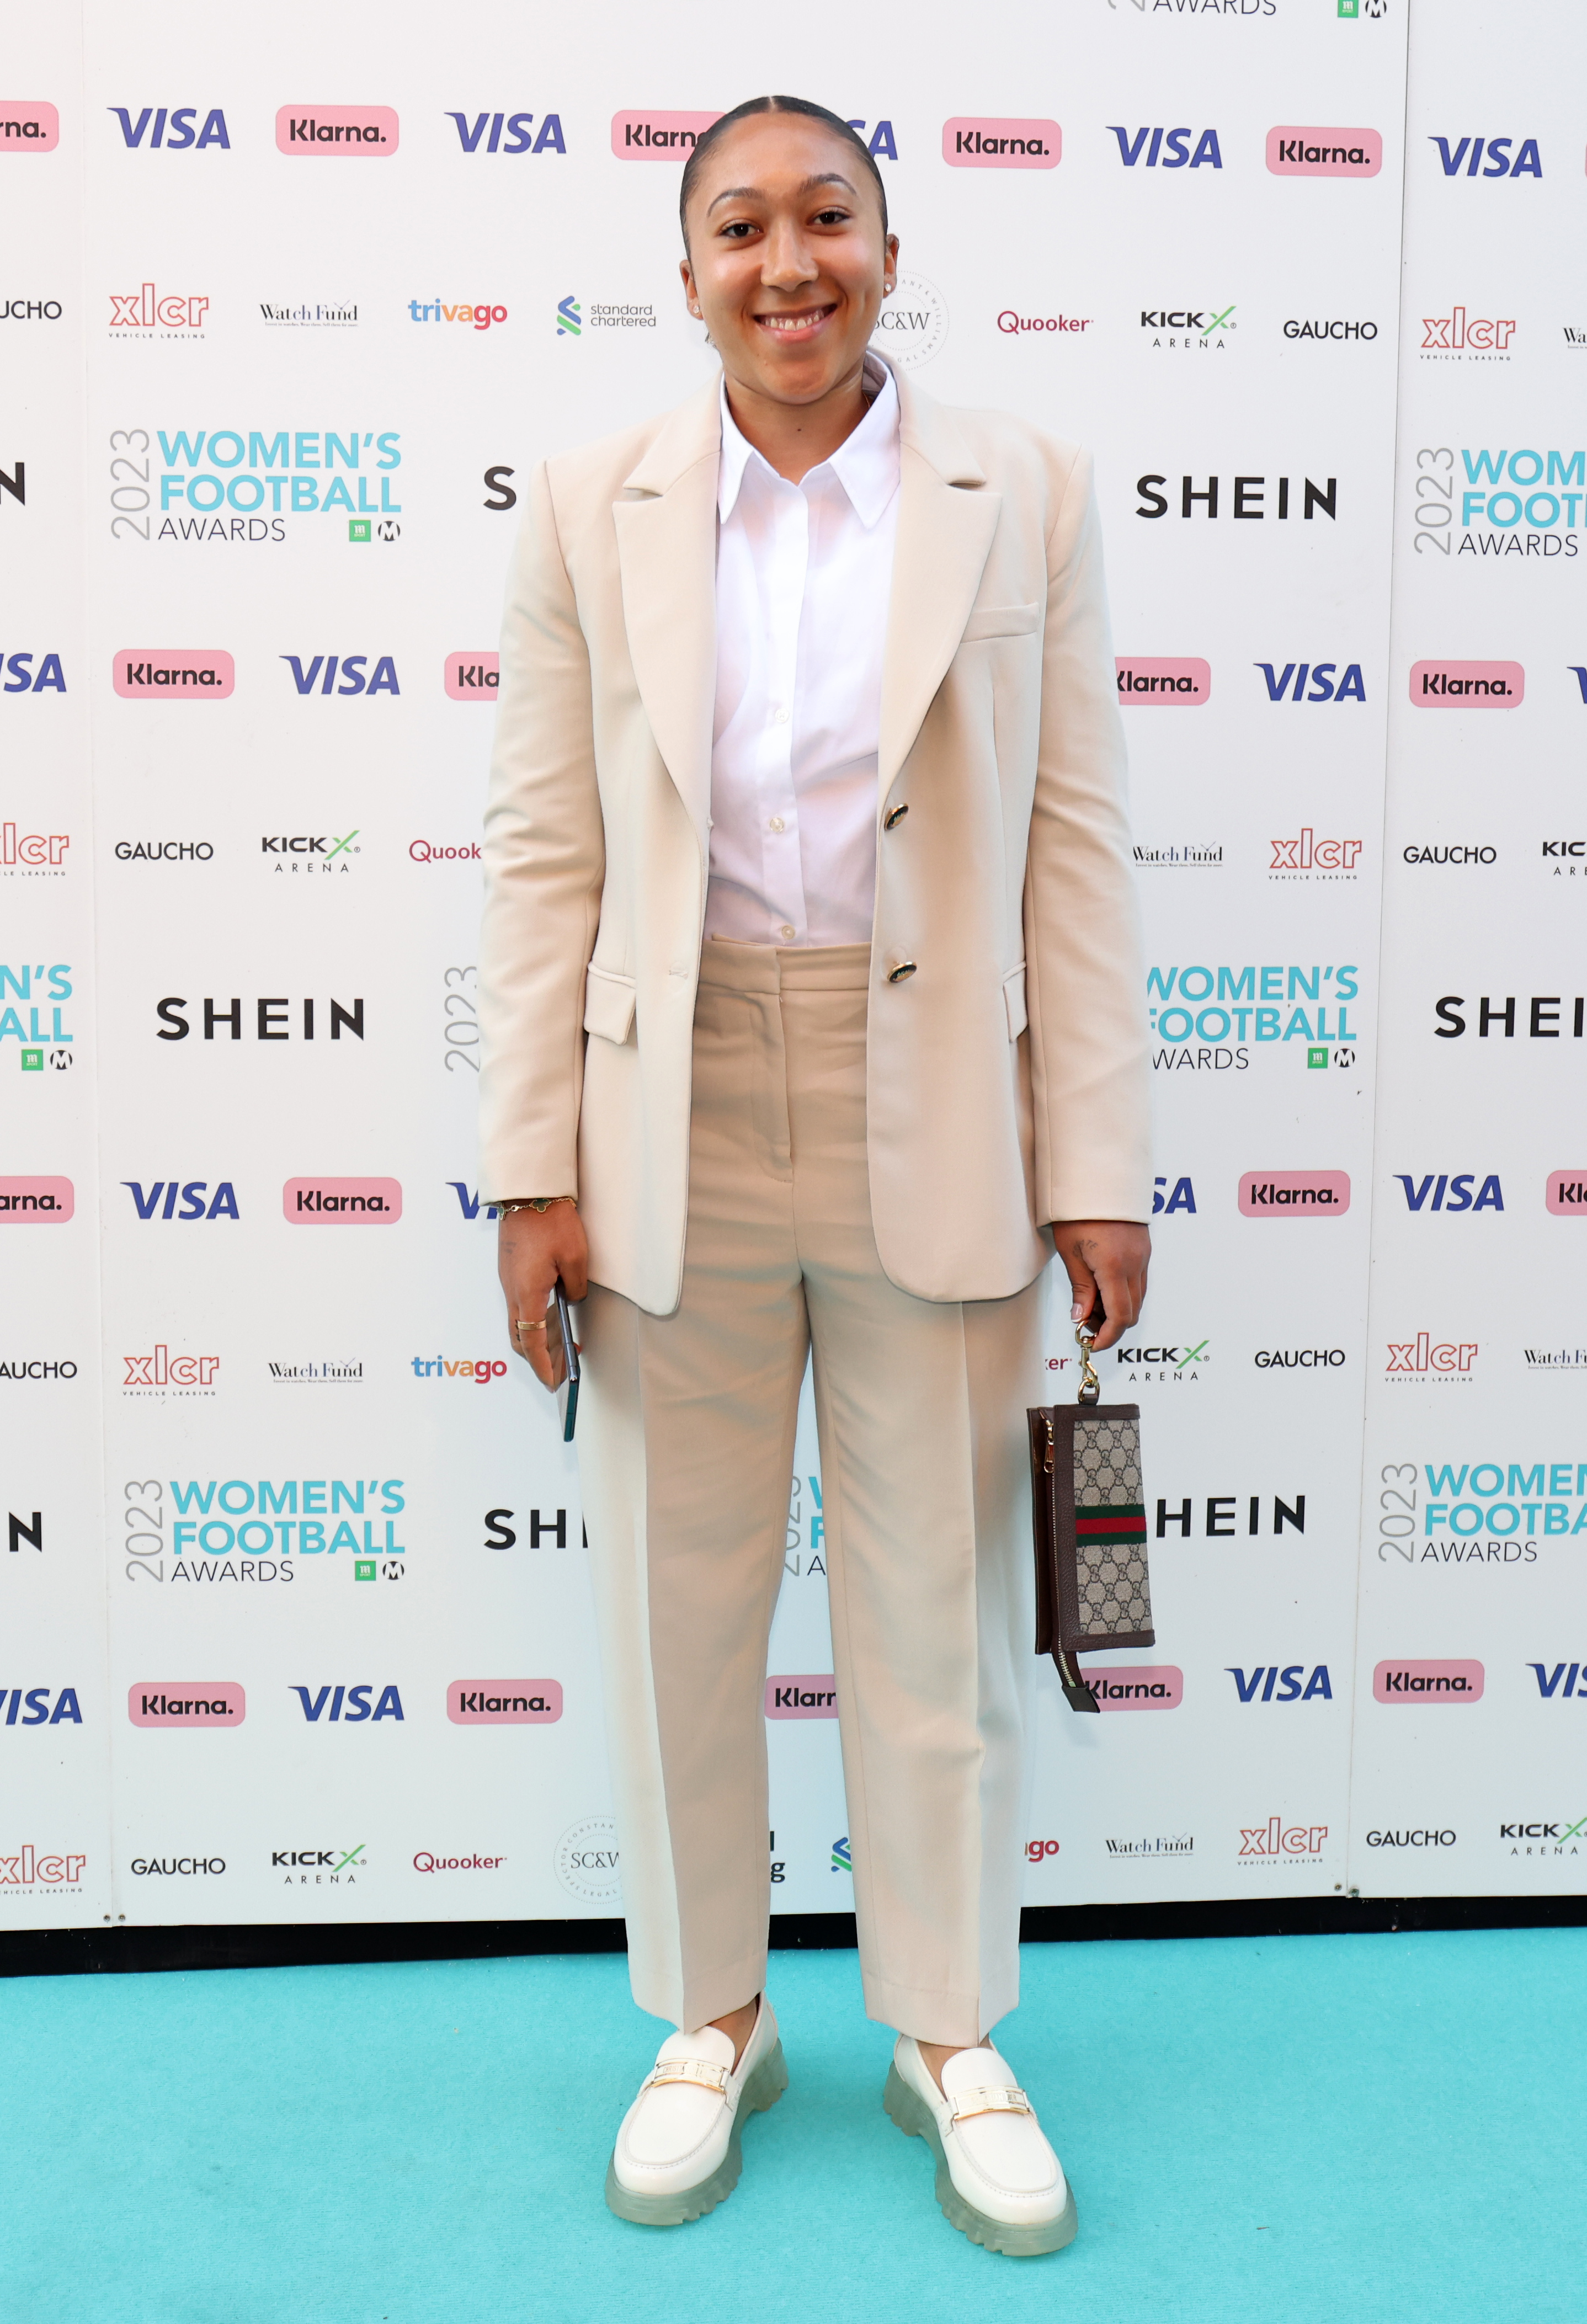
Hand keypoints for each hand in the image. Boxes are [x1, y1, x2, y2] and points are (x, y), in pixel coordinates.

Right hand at [497, 1205, 588, 1388]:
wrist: (527, 1192)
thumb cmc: (551, 1221)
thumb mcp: (576, 1257)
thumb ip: (576, 1287)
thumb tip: (572, 1300)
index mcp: (527, 1293)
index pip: (532, 1342)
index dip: (544, 1365)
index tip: (555, 1381)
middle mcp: (512, 1291)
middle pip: (520, 1338)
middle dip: (540, 1358)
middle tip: (562, 1367)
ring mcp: (509, 1281)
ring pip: (518, 1322)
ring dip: (537, 1338)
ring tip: (563, 1344)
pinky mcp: (511, 1271)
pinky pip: (519, 1304)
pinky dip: (534, 1319)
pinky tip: (553, 1316)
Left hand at [1051, 1220, 1149, 1352]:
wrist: (1098, 1176)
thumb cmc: (1080, 1210)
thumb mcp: (1071, 1252)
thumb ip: (1080, 1288)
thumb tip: (1082, 1316)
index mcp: (1114, 1267)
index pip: (1119, 1317)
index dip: (1107, 1337)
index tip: (1092, 1343)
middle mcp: (1134, 1264)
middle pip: (1131, 1312)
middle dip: (1110, 1325)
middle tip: (1086, 1325)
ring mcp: (1142, 1256)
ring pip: (1137, 1298)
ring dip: (1117, 1309)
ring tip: (1090, 1305)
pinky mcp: (1143, 1249)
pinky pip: (1139, 1281)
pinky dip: (1123, 1293)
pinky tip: (1103, 1288)